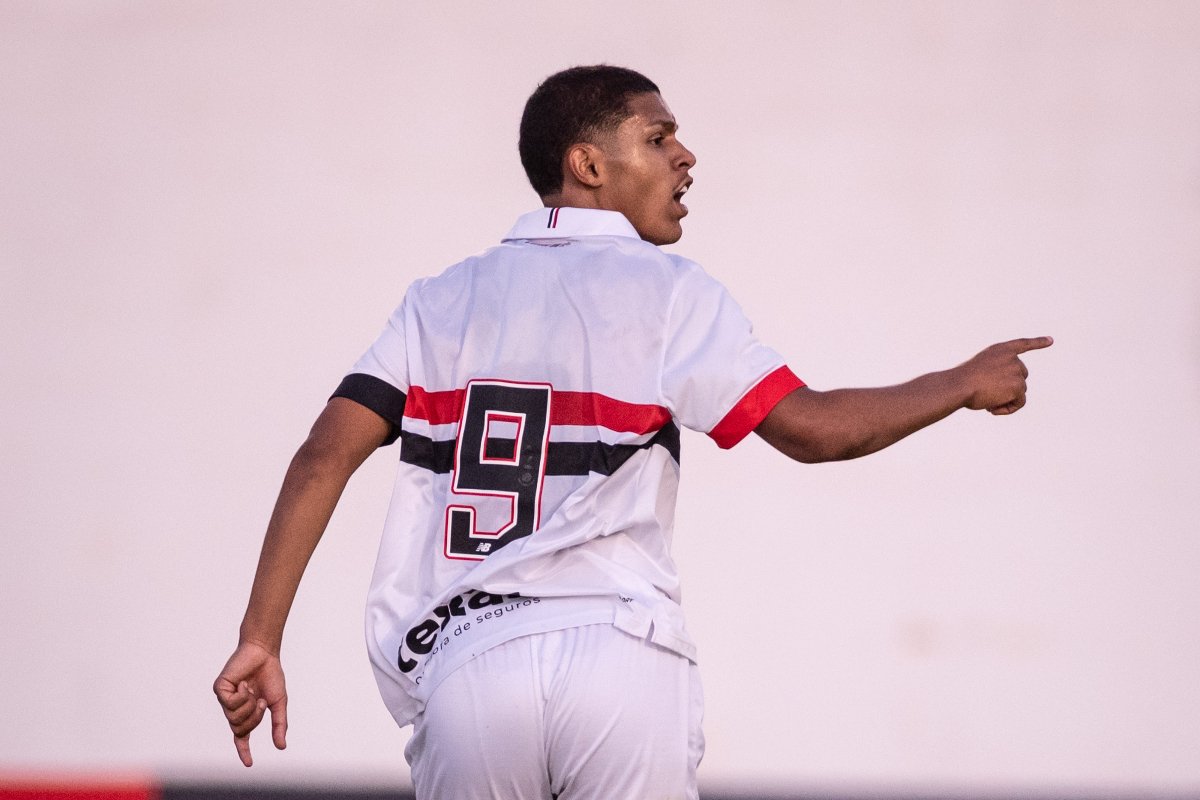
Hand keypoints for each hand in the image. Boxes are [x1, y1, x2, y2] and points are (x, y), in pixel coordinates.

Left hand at [213, 641, 288, 766]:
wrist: (264, 652)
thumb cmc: (271, 675)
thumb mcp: (278, 703)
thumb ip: (278, 724)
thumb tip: (281, 746)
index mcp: (246, 712)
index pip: (241, 736)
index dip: (244, 750)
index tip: (249, 763)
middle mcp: (233, 708)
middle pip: (239, 729)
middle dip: (254, 719)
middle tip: (262, 702)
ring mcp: (225, 698)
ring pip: (233, 718)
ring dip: (249, 706)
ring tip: (253, 690)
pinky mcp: (220, 688)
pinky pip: (229, 703)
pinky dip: (241, 695)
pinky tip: (244, 684)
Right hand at [958, 336, 1053, 414]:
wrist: (960, 385)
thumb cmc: (961, 381)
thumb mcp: (978, 371)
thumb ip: (995, 375)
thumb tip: (1009, 393)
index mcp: (1000, 350)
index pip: (1023, 344)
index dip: (1038, 342)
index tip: (1051, 340)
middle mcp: (1012, 359)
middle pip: (1021, 376)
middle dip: (1010, 387)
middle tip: (989, 395)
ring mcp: (1017, 371)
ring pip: (1020, 391)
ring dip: (1006, 400)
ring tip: (987, 401)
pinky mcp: (1018, 387)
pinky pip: (1019, 402)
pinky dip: (1009, 408)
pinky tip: (993, 409)